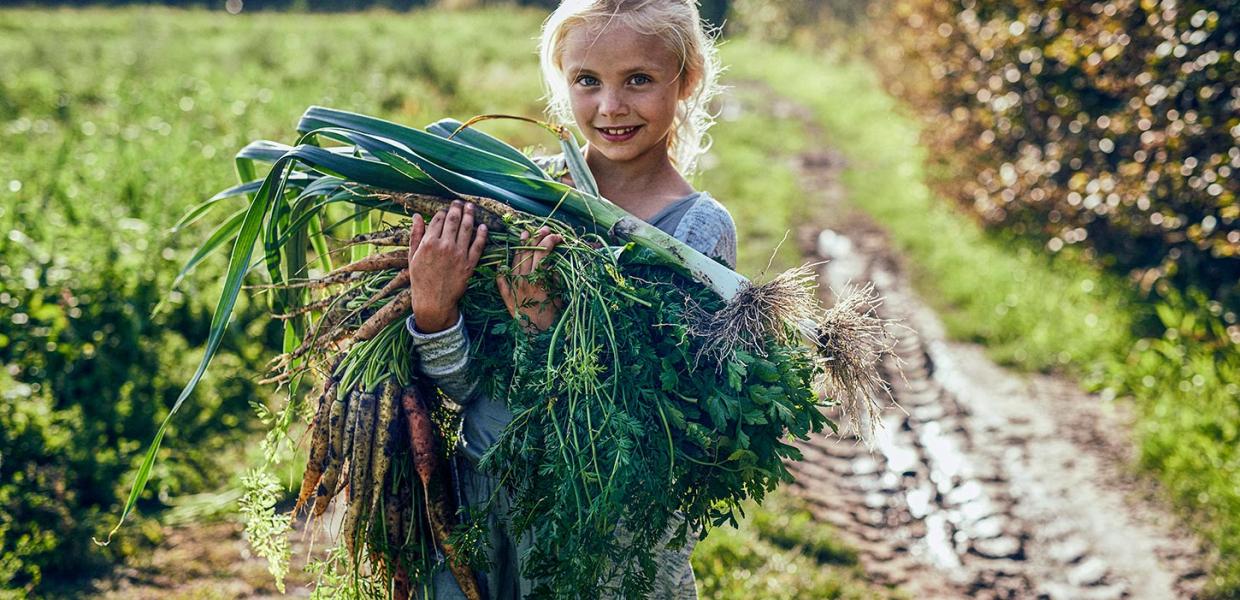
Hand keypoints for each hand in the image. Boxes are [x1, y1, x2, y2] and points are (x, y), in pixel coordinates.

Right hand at [407, 200, 487, 333]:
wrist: (433, 300)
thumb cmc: (420, 279)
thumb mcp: (412, 256)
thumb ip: (415, 235)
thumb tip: (416, 216)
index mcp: (429, 243)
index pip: (438, 220)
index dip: (442, 212)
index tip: (444, 210)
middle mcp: (445, 246)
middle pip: (453, 220)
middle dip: (457, 208)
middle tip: (459, 202)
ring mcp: (458, 255)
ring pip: (467, 229)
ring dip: (470, 215)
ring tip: (471, 207)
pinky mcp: (469, 264)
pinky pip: (478, 246)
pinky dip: (482, 235)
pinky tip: (483, 226)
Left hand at [497, 226, 563, 332]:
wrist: (536, 334)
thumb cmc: (551, 316)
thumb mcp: (558, 295)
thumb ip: (554, 279)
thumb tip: (551, 266)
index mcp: (539, 278)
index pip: (544, 252)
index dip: (551, 241)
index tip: (558, 237)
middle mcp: (525, 278)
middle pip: (529, 252)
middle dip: (538, 239)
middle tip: (544, 229)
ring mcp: (514, 285)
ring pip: (516, 261)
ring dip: (521, 247)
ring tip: (525, 235)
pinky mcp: (507, 295)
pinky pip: (501, 279)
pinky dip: (502, 271)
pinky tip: (501, 263)